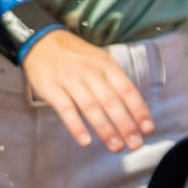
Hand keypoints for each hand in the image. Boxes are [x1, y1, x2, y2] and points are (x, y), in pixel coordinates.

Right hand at [21, 29, 155, 151]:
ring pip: (91, 107)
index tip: (147, 128)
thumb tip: (132, 110)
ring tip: (116, 146)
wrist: (39, 41)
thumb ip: (113, 80)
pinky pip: (66, 110)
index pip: (127, 89)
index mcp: (105, 64)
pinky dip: (76, 126)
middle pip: (111, 101)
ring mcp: (69, 79)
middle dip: (125, 125)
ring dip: (105, 129)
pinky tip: (86, 141)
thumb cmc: (74, 55)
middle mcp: (89, 71)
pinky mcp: (50, 88)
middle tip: (135, 144)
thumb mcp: (98, 58)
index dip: (139, 110)